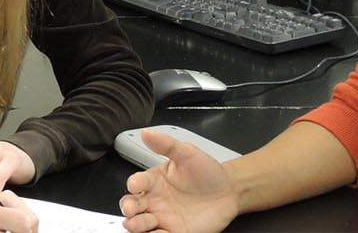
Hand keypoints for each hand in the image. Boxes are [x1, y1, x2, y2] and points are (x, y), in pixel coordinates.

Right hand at [119, 129, 238, 232]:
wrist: (229, 191)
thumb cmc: (208, 172)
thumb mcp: (188, 153)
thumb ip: (167, 145)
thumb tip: (148, 133)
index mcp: (155, 180)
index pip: (137, 182)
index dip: (134, 183)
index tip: (134, 184)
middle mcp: (155, 200)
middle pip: (132, 205)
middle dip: (127, 208)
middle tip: (130, 209)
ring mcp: (163, 217)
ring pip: (141, 223)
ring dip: (135, 225)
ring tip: (135, 224)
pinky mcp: (175, 232)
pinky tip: (156, 232)